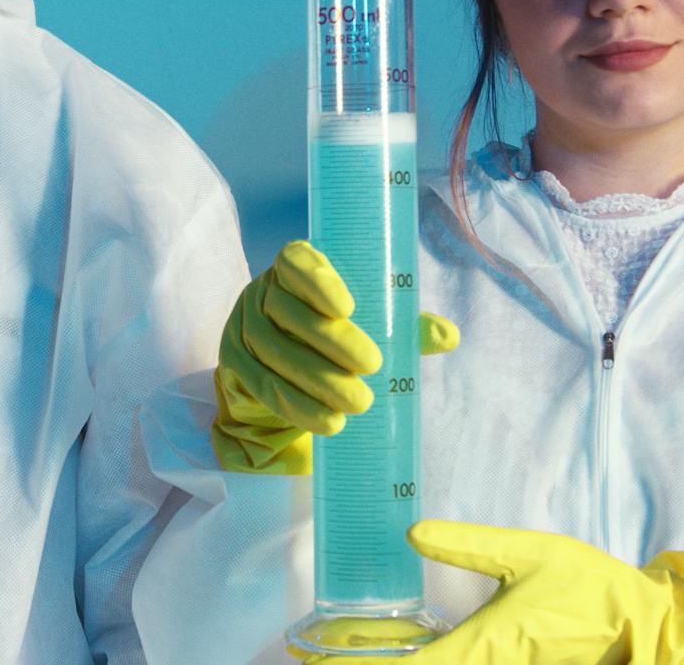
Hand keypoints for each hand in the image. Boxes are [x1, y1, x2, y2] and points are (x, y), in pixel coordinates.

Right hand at [211, 240, 458, 474]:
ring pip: (276, 353)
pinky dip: (296, 407)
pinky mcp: (234, 365)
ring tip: (358, 405)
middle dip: (332, 342)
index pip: (295, 262)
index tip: (349, 308)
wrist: (279, 372)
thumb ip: (402, 325)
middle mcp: (262, 292)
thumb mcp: (368, 324)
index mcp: (293, 270)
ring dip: (317, 381)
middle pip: (290, 313)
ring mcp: (243, 328)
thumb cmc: (331, 337)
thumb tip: (448, 335)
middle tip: (372, 366)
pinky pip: (263, 386)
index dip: (318, 281)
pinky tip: (326, 422)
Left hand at [291, 522, 683, 662]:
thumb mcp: (526, 552)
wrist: (639, 619)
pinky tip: (405, 650)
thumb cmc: (587, 585)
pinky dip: (428, 662)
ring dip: (399, 664)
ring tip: (341, 654)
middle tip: (318, 657)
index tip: (320, 662)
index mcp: (487, 644)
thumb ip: (469, 545)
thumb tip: (412, 533)